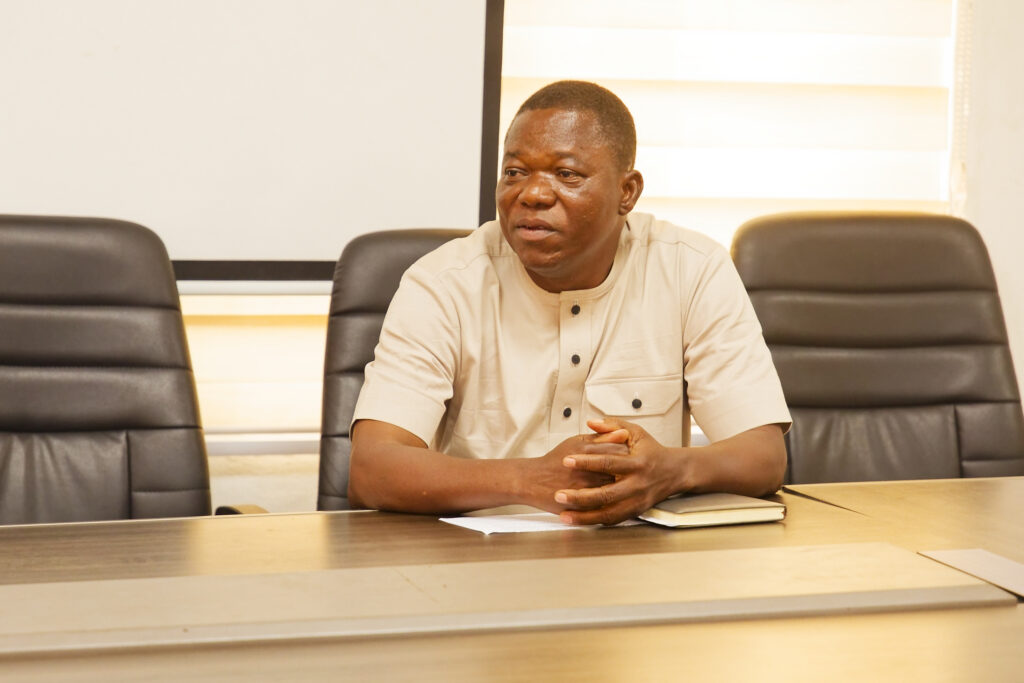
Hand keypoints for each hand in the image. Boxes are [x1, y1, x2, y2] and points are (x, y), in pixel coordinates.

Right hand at [519, 431, 629, 513]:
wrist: (533, 481)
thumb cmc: (555, 460)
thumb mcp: (577, 442)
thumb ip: (600, 437)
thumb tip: (623, 433)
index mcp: (587, 452)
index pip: (620, 450)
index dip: (631, 452)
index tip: (636, 453)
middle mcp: (589, 471)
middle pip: (621, 470)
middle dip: (631, 470)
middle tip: (636, 470)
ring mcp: (587, 490)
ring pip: (616, 489)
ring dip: (624, 486)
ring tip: (628, 483)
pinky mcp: (584, 505)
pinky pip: (606, 505)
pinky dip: (615, 502)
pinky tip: (619, 498)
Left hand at [555, 418, 684, 525]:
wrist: (675, 472)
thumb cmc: (652, 451)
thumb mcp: (636, 433)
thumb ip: (613, 426)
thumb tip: (591, 422)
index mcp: (637, 463)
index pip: (608, 462)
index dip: (586, 462)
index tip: (566, 461)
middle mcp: (637, 485)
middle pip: (606, 494)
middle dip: (580, 496)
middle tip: (559, 494)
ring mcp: (637, 501)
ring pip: (608, 513)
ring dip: (585, 516)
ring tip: (564, 514)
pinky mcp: (635, 512)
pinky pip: (613, 520)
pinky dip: (595, 522)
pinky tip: (579, 520)